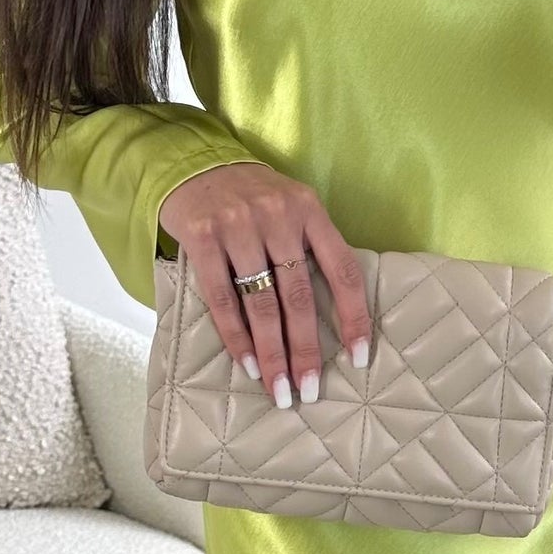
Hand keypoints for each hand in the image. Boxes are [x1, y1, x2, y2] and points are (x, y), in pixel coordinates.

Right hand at [159, 162, 372, 407]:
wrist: (194, 164)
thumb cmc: (251, 198)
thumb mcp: (291, 208)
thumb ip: (312, 248)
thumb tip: (333, 317)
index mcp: (309, 209)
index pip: (343, 270)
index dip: (354, 317)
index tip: (358, 358)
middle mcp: (277, 216)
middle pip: (299, 296)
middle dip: (306, 350)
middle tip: (309, 389)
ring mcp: (237, 226)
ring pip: (262, 303)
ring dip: (272, 353)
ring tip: (279, 388)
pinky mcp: (202, 237)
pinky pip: (222, 299)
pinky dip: (236, 336)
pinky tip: (247, 363)